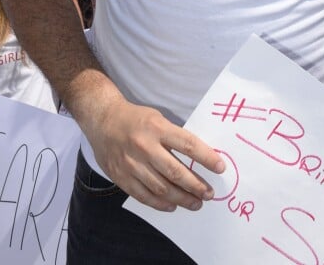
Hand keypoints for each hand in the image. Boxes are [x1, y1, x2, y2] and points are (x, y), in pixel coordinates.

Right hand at [87, 94, 224, 211]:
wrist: (103, 120)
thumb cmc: (136, 118)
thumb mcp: (157, 118)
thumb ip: (174, 136)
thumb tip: (198, 156)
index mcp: (157, 128)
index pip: (187, 145)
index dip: (206, 158)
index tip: (220, 167)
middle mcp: (145, 146)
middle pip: (175, 172)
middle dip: (196, 185)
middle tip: (209, 194)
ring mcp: (131, 164)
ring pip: (161, 188)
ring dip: (181, 198)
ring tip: (196, 203)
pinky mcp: (121, 177)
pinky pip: (143, 196)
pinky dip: (160, 204)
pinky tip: (172, 205)